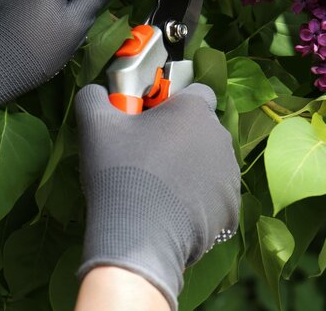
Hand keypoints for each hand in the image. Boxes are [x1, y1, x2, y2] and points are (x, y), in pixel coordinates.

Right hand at [74, 83, 239, 309]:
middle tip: (151, 156)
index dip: (176, 103)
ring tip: (160, 188)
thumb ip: (94, 97)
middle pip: (203, 129)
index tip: (155, 119)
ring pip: (210, 163)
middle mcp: (220, 137)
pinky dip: (199, 201)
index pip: (197, 93)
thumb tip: (96, 90)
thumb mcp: (95, 126)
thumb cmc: (120, 172)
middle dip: (182, 137)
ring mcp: (229, 173)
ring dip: (192, 169)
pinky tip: (173, 211)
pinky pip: (215, 196)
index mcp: (194, 110)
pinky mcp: (231, 207)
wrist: (138, 235)